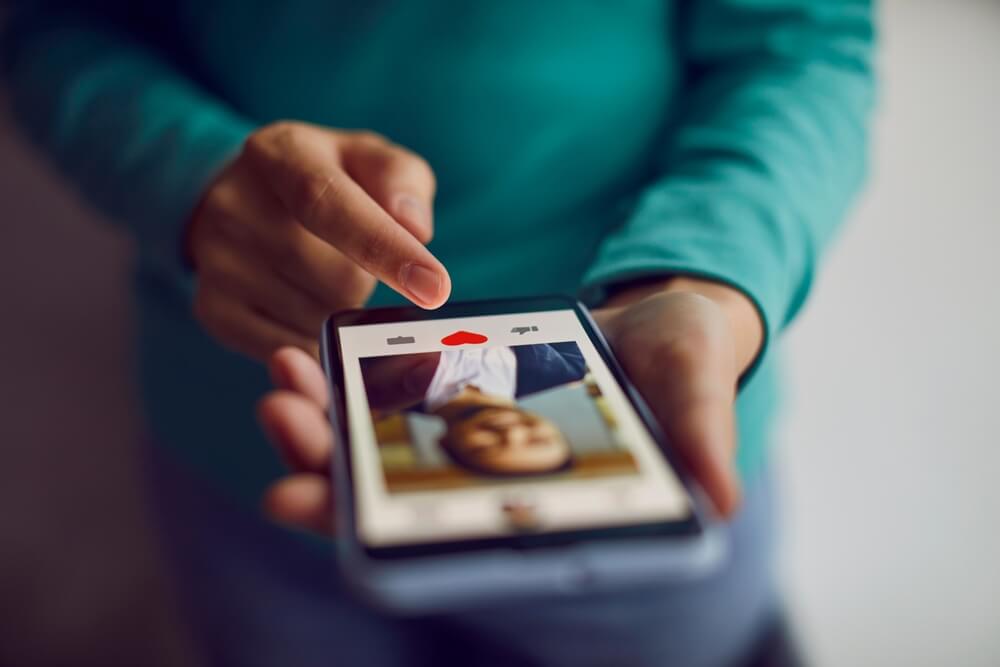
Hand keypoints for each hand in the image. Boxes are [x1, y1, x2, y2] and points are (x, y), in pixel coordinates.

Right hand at [187, 121, 450, 359]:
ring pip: (318, 319)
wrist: (242, 198)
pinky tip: (308, 304)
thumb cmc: (326, 179)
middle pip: (336, 278)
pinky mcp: (213, 310)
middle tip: (354, 258)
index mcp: (280, 155)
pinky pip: (291, 347)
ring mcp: (217, 262)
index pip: (330, 204)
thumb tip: (415, 228)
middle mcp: (235, 206)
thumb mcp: (367, 159)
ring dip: (342, 310)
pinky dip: (316, 338)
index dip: (385, 248)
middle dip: (366, 281)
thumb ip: (402, 181)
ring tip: (323, 274)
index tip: (434, 288)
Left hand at [257, 278, 762, 534]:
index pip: (451, 541)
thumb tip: (719, 501)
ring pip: (372, 454)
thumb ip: (700, 437)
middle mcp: (490, 486)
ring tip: (283, 377)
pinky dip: (341, 384)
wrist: (659, 317)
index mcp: (542, 505)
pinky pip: (385, 402)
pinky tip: (307, 350)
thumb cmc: (683, 362)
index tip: (305, 504)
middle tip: (279, 421)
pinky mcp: (452, 398)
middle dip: (323, 472)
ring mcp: (465, 442)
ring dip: (317, 425)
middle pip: (388, 501)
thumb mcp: (696, 387)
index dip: (377, 535)